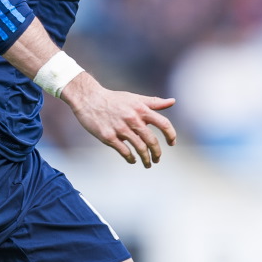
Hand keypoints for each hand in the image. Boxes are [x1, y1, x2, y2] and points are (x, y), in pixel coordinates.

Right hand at [61, 72, 176, 167]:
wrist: (89, 99)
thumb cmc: (114, 99)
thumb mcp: (135, 98)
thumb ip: (154, 102)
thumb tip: (173, 101)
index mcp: (141, 109)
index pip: (163, 123)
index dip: (171, 135)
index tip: (172, 143)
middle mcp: (133, 119)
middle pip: (152, 141)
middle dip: (157, 153)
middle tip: (157, 159)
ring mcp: (120, 128)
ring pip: (139, 148)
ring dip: (146, 159)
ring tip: (147, 164)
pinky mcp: (108, 137)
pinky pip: (124, 152)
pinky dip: (131, 158)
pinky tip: (132, 160)